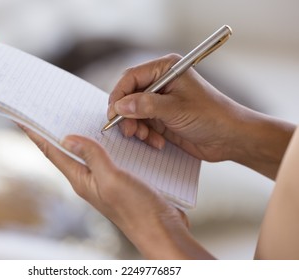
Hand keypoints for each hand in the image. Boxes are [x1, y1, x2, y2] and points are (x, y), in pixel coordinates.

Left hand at [20, 126, 212, 258]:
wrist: (162, 230)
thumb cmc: (137, 210)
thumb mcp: (111, 180)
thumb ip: (92, 157)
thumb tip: (67, 138)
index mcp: (81, 179)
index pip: (52, 151)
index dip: (36, 134)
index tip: (22, 118)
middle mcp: (90, 178)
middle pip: (67, 149)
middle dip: (56, 129)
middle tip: (49, 108)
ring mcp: (105, 178)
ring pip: (89, 150)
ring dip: (83, 133)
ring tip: (75, 115)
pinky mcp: (121, 177)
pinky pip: (108, 154)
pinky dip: (106, 141)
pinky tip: (111, 132)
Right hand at [108, 54, 294, 177]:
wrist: (230, 138)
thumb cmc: (210, 116)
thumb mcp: (176, 109)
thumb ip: (145, 105)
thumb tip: (119, 106)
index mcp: (166, 69)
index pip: (131, 78)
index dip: (119, 95)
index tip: (113, 114)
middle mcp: (161, 83)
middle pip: (129, 96)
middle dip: (127, 115)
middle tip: (129, 131)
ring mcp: (161, 102)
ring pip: (134, 113)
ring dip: (136, 127)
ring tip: (146, 138)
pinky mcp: (162, 119)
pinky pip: (143, 126)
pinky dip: (146, 136)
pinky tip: (158, 143)